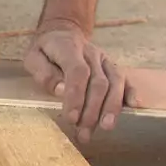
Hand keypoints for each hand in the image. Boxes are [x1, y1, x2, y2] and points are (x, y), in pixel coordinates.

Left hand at [23, 19, 137, 142]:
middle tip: (84, 133)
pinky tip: (132, 106)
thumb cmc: (46, 50)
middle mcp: (91, 53)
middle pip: (98, 82)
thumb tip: (60, 91)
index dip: (76, 97)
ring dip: (112, 107)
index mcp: (69, 48)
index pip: (77, 72)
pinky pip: (125, 78)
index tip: (71, 118)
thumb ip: (44, 73)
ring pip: (115, 82)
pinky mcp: (112, 65)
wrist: (63, 31)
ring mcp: (104, 59)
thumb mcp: (33, 57)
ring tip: (106, 127)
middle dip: (92, 111)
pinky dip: (130, 92)